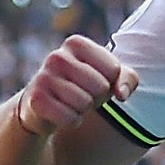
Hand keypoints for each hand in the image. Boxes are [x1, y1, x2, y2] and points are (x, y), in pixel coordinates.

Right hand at [16, 34, 137, 138]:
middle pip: (101, 87)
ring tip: (70, 104)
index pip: (114, 69)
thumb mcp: (108, 77)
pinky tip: (61, 114)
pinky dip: (71, 121)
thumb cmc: (81, 86)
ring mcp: (43, 77)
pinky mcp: (36, 99)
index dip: (110, 83)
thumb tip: (121, 94)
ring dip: (82, 110)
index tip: (95, 82)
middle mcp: (57, 56)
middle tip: (82, 95)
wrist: (42, 106)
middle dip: (96, 98)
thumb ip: (127, 78)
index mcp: (76, 43)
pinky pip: (70, 118)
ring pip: (85, 103)